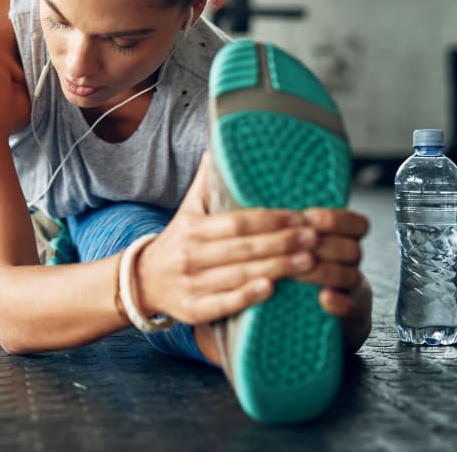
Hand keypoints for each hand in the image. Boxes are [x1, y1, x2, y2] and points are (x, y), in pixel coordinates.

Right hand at [133, 153, 369, 324]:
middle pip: (242, 248)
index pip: (236, 222)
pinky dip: (247, 297)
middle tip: (314, 238)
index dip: (270, 219)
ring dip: (276, 269)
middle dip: (282, 243)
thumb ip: (206, 182)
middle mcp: (190, 255)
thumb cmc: (177, 242)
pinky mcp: (193, 310)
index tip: (299, 216)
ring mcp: (191, 284)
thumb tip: (221, 145)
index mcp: (192, 228)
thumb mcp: (188, 210)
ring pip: (239, 275)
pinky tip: (272, 290)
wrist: (142, 281)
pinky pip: (224, 304)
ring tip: (309, 262)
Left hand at [293, 207, 368, 317]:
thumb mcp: (291, 248)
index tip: (308, 218)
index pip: (355, 224)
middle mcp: (349, 264)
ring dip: (322, 272)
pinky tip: (323, 297)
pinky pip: (351, 308)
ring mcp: (351, 290)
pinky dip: (337, 302)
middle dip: (322, 246)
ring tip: (295, 273)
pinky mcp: (349, 316)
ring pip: (350, 275)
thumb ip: (286, 231)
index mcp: (339, 241)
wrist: (305, 316)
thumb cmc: (291, 273)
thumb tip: (262, 211)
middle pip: (351, 248)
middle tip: (296, 248)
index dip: (334, 219)